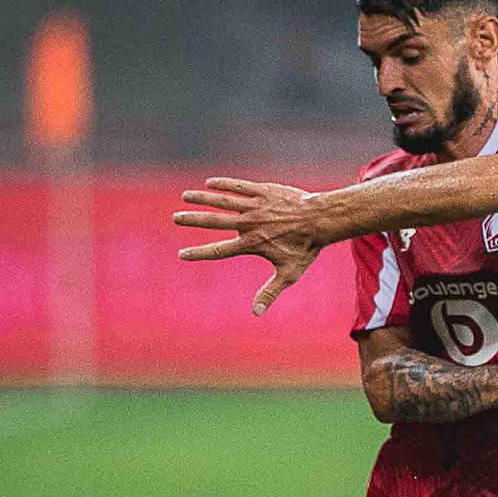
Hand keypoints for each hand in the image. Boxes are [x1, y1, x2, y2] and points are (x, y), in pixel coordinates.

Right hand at [174, 178, 321, 314]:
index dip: (199, 253)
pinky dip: (224, 184)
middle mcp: (249, 224)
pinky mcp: (263, 191)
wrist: (321, 219)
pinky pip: (239, 186)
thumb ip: (270, 292)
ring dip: (203, 198)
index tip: (181, 254)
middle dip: (193, 220)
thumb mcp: (289, 273)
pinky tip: (210, 182)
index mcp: (252, 244)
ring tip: (185, 197)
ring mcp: (255, 206)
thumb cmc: (306, 248)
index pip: (219, 250)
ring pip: (223, 201)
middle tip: (175, 218)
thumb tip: (256, 314)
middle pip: (215, 221)